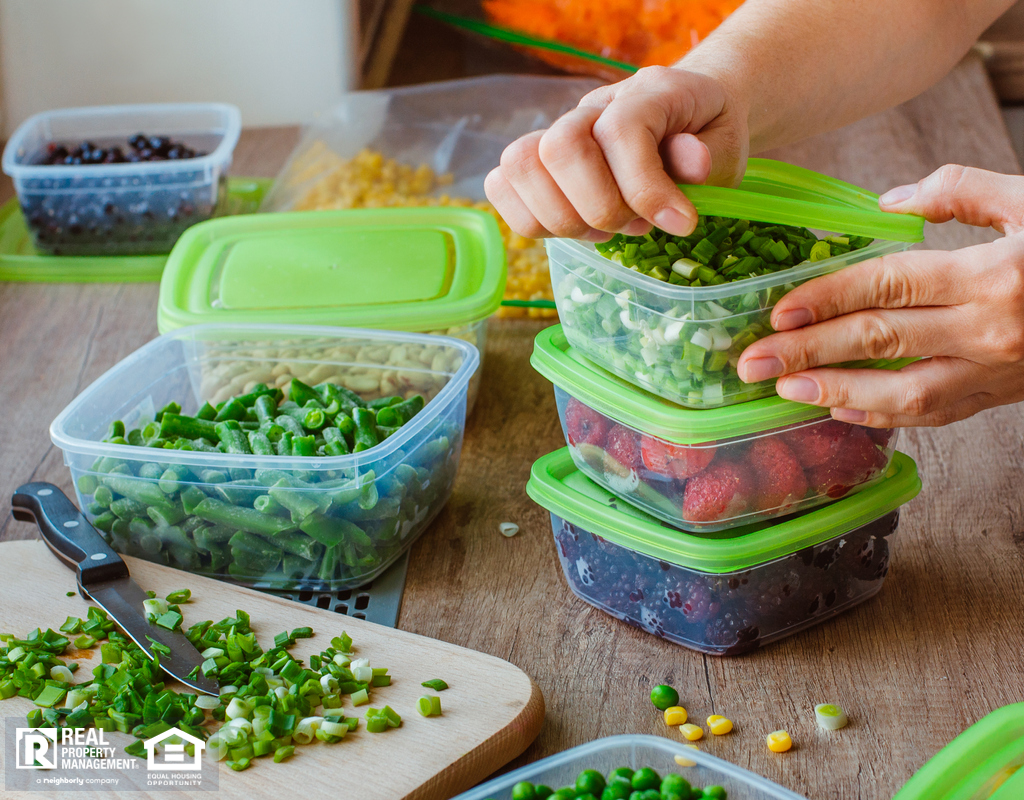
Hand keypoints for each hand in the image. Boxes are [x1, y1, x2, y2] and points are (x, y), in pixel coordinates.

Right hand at [484, 66, 748, 240]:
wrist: (688, 117)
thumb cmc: (706, 136)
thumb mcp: (727, 145)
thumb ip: (710, 156)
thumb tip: (692, 164)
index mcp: (647, 92)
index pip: (620, 131)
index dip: (645, 188)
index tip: (680, 223)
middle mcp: (593, 106)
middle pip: (560, 147)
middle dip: (598, 207)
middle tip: (635, 226)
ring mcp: (558, 130)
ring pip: (520, 166)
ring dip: (563, 218)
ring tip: (605, 231)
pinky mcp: (537, 160)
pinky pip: (502, 185)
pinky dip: (531, 219)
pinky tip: (576, 228)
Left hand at [736, 164, 1023, 426]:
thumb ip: (960, 192)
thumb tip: (888, 203)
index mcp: (994, 274)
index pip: (888, 286)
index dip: (826, 299)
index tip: (776, 310)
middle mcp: (991, 330)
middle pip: (881, 341)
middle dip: (809, 352)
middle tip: (752, 361)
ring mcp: (997, 372)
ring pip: (904, 393)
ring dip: (836, 394)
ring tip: (784, 392)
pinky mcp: (1001, 396)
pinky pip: (934, 415)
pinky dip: (883, 416)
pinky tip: (840, 410)